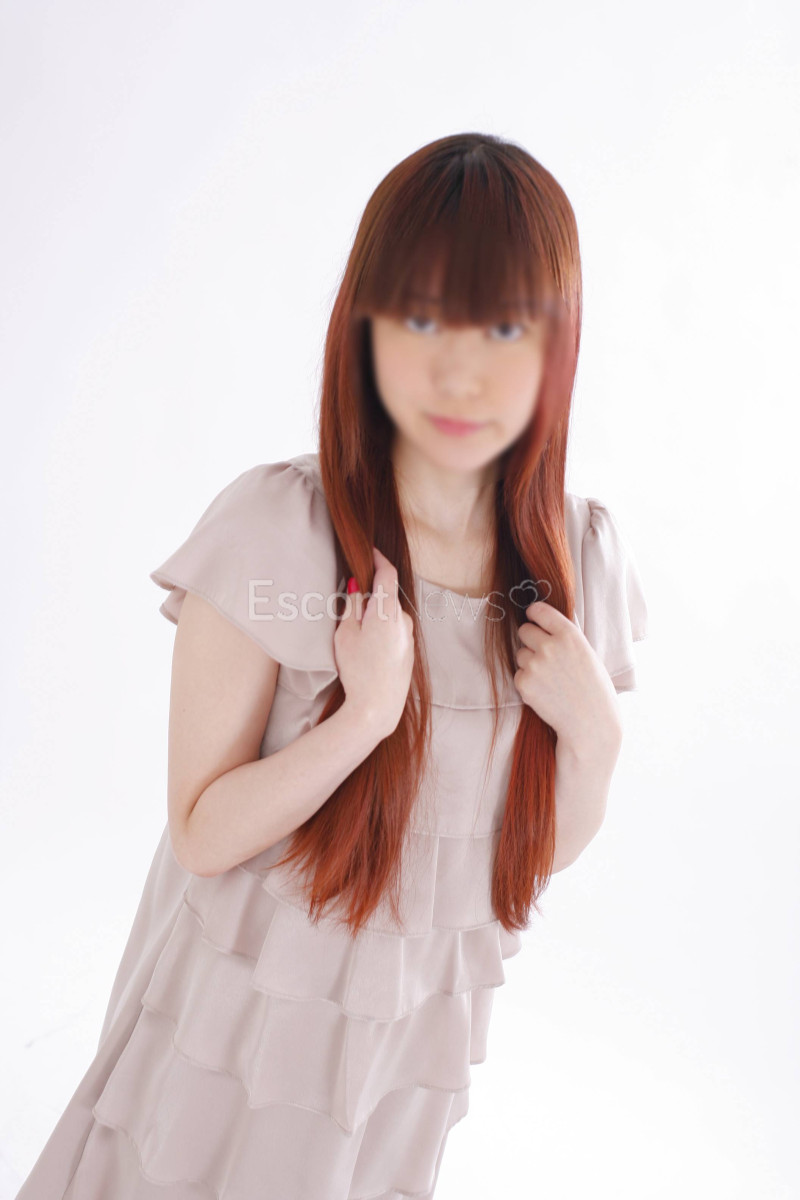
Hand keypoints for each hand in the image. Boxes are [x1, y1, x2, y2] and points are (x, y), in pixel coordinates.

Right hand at [334, 546, 415, 738]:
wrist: (378, 708)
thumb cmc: (358, 671)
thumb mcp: (346, 634)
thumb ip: (352, 605)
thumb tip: (357, 584)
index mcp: (387, 612)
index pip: (387, 573)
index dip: (378, 558)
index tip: (369, 551)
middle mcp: (404, 620)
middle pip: (386, 596)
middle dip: (370, 595)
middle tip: (349, 604)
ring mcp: (409, 636)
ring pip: (389, 615)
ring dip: (375, 615)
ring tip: (355, 635)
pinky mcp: (408, 651)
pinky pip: (394, 630)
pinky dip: (381, 629)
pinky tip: (367, 650)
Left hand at [513, 600, 622, 756]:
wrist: (590, 723)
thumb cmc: (593, 688)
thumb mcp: (586, 653)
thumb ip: (565, 637)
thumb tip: (543, 623)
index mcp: (569, 634)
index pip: (539, 610)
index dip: (534, 614)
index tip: (533, 618)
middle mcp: (550, 646)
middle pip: (524, 630)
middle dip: (531, 640)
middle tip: (544, 656)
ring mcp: (535, 664)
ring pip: (520, 654)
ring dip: (529, 663)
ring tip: (550, 679)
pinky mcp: (524, 683)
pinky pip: (518, 674)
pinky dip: (527, 682)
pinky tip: (545, 692)